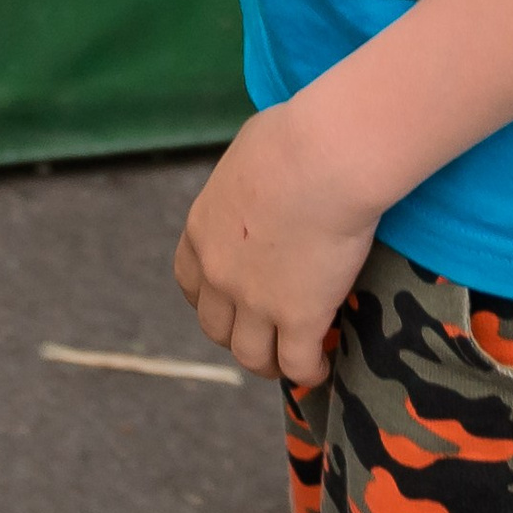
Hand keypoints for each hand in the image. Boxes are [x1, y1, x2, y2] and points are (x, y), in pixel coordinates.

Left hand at [173, 103, 380, 386]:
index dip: (209, 297)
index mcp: (202, 229)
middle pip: (214, 326)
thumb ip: (245, 185)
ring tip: (290, 361)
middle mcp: (219, 272)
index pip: (189, 281)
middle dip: (236, 334)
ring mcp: (256, 300)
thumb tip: (261, 177)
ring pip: (251, 355)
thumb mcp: (246, 158)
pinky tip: (323, 367)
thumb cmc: (291, 140)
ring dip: (268, 362)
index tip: (229, 301)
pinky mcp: (298, 318)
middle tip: (264, 334)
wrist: (321, 159)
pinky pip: (297, 364)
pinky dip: (309, 371)